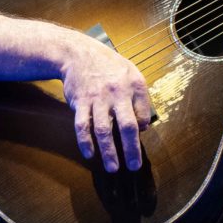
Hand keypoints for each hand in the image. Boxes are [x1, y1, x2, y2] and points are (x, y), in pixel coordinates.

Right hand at [60, 39, 152, 172]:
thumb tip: (144, 127)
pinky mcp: (80, 102)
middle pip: (126, 126)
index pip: (142, 113)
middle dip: (131, 149)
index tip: (139, 139)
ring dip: (108, 151)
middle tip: (133, 167)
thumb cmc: (110, 67)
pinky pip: (82, 126)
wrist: (79, 54)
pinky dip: (85, 142)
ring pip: (103, 130)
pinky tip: (89, 154)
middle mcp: (116, 92)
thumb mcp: (132, 75)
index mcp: (134, 85)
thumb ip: (140, 100)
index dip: (141, 129)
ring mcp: (97, 98)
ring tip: (113, 168)